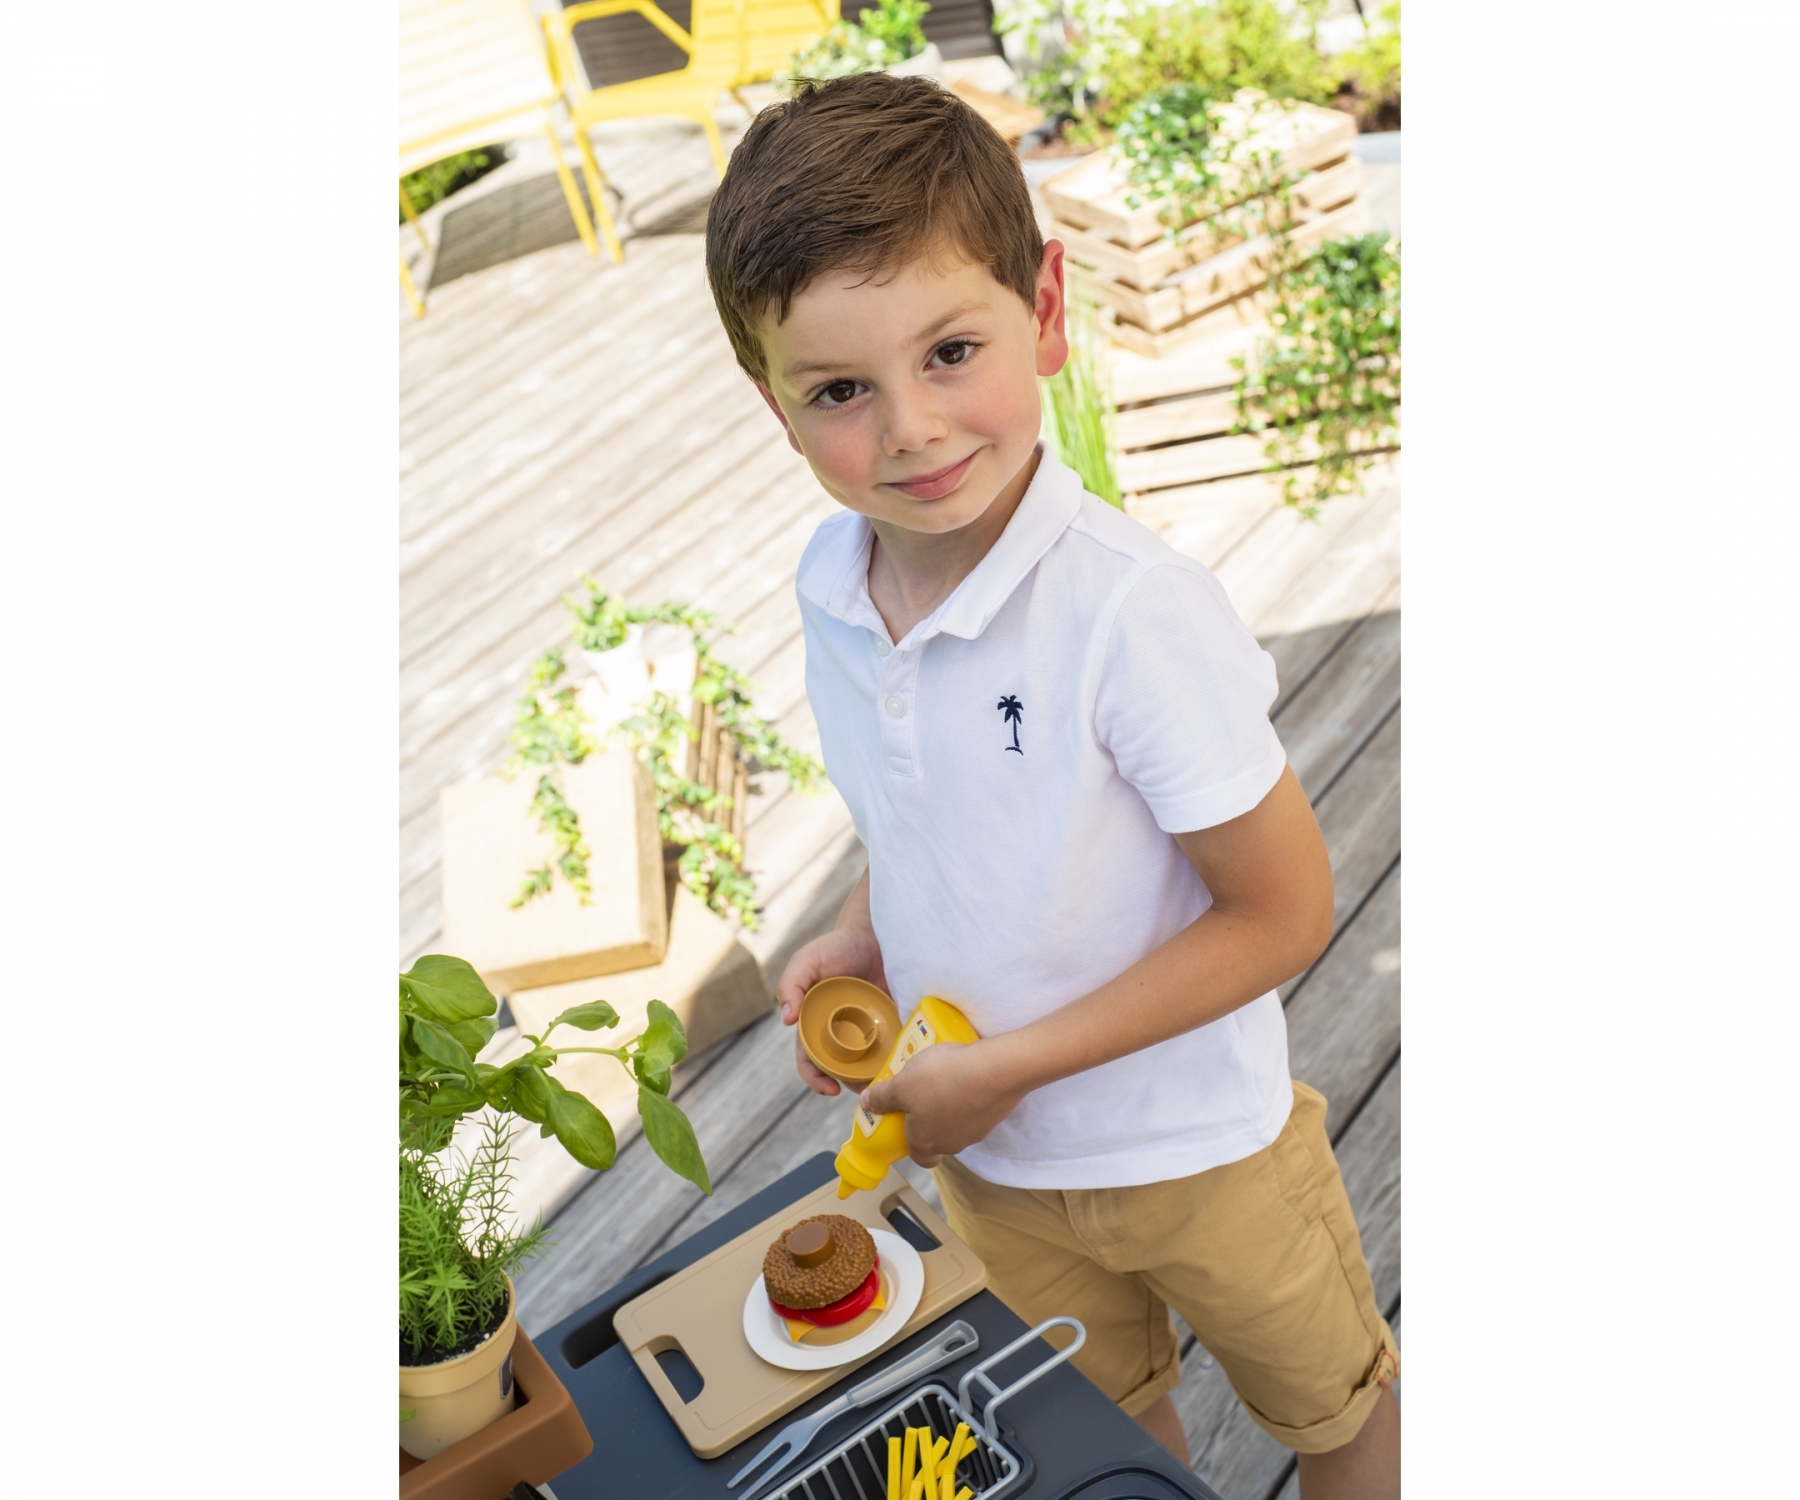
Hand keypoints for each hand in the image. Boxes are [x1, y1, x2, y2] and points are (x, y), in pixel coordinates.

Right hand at [775, 924, 888, 1097]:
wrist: (877, 932)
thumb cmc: (838, 946)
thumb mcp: (808, 960)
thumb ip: (791, 983)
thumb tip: (787, 1019)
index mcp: (817, 1025)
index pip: (811, 1061)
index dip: (816, 1079)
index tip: (831, 1089)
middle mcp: (842, 1033)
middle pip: (842, 1071)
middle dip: (851, 1085)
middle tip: (867, 1089)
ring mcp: (869, 1031)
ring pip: (869, 1065)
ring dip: (875, 1078)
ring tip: (887, 1081)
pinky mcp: (894, 1024)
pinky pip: (895, 1049)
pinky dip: (897, 1061)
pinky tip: (905, 1065)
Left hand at [860, 1039, 1026, 1168]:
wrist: (995, 1070)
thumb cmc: (942, 1080)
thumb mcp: (902, 1084)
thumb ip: (883, 1096)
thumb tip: (867, 1103)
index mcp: (926, 1143)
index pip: (920, 1157)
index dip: (912, 1142)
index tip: (907, 1122)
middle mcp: (952, 1144)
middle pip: (937, 1138)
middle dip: (930, 1118)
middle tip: (923, 1092)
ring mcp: (977, 1131)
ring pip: (958, 1123)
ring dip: (951, 1105)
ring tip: (945, 1077)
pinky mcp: (995, 1115)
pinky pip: (976, 1108)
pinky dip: (969, 1096)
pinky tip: (966, 1074)